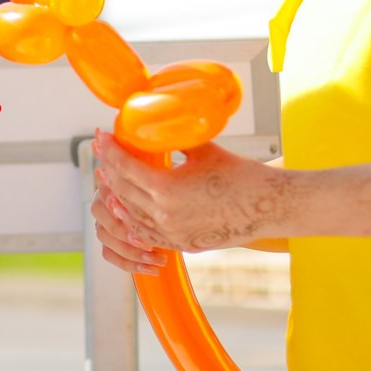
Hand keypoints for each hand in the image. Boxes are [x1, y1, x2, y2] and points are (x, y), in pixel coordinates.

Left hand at [92, 132, 279, 269]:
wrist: (268, 206)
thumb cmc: (240, 174)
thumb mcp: (201, 150)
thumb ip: (172, 141)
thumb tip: (153, 126)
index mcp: (166, 189)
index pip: (126, 169)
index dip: (111, 152)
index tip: (102, 139)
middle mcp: (164, 216)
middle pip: (124, 192)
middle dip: (111, 171)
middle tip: (104, 154)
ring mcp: (172, 234)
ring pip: (132, 216)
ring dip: (119, 196)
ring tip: (111, 180)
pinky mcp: (182, 244)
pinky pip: (148, 234)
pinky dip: (134, 219)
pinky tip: (129, 208)